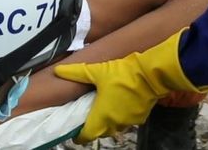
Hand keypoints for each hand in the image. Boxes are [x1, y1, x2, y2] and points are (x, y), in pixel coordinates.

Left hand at [54, 29, 207, 142]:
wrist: (150, 76)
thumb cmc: (121, 75)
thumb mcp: (97, 72)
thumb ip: (77, 73)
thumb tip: (57, 71)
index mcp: (101, 117)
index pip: (86, 136)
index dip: (78, 135)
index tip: (74, 131)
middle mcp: (114, 124)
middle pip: (99, 133)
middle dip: (93, 127)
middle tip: (87, 116)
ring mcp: (128, 123)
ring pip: (113, 128)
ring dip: (107, 122)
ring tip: (102, 109)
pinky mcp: (140, 118)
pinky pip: (126, 122)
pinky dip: (120, 116)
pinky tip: (119, 104)